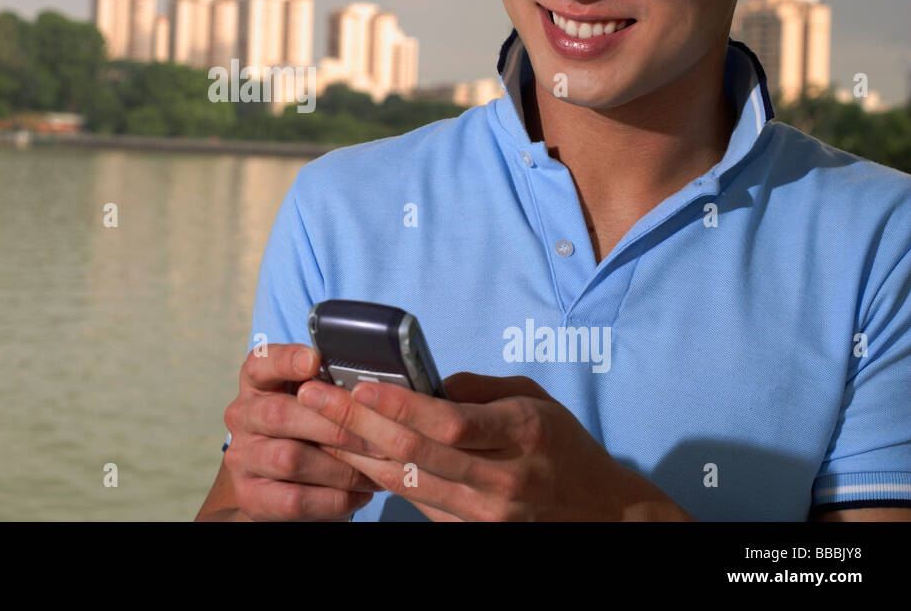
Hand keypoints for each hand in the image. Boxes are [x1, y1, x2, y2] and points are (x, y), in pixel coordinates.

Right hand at [222, 343, 383, 520]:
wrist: (284, 488)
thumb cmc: (310, 434)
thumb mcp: (316, 404)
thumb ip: (331, 390)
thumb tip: (371, 388)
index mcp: (257, 384)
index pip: (260, 363)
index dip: (285, 360)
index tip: (314, 361)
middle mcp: (242, 416)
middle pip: (279, 414)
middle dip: (333, 426)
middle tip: (375, 439)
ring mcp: (241, 458)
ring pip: (289, 459)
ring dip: (339, 468)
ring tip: (373, 473)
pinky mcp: (249, 496)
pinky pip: (294, 499)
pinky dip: (333, 499)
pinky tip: (358, 495)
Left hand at [298, 372, 692, 520]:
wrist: (598, 513)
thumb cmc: (561, 444)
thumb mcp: (531, 399)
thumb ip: (477, 389)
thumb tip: (421, 380)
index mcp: (521, 433)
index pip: (450, 423)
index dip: (400, 406)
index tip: (360, 385)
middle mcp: (501, 479)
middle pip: (416, 453)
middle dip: (357, 424)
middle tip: (313, 398)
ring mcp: (485, 513)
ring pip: (406, 482)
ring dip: (354, 453)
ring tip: (316, 424)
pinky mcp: (469, 531)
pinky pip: (416, 501)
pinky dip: (378, 477)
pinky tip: (347, 455)